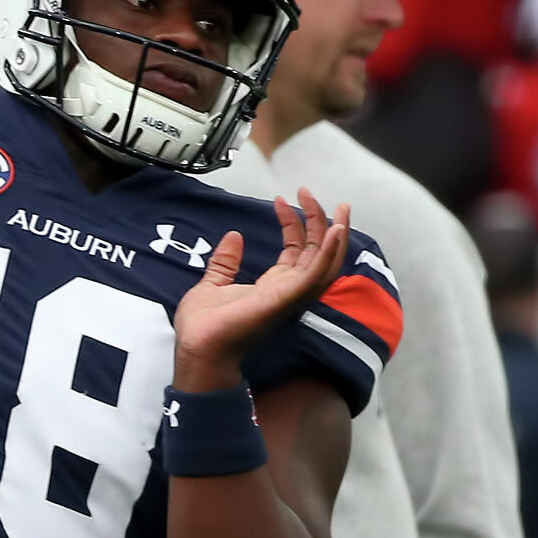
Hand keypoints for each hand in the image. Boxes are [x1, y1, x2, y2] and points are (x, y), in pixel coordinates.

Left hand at [172, 189, 348, 388]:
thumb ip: (226, 261)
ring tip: (340, 208)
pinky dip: (329, 252)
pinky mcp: (287, 298)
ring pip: (327, 263)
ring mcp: (291, 295)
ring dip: (336, 234)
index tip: (280, 199)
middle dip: (320, 221)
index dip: (294, 223)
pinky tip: (335, 230)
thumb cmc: (204, 325)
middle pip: (317, 252)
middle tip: (308, 191)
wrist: (197, 346)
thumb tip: (234, 236)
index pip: (297, 250)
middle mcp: (289, 290)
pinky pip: (316, 274)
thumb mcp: (214, 283)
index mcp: (275, 286)